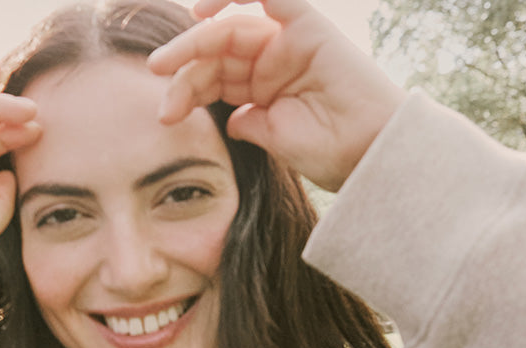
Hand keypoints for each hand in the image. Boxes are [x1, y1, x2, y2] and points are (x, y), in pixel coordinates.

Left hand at [148, 0, 405, 190]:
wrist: (369, 155)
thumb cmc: (329, 154)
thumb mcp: (272, 138)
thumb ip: (247, 121)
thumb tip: (227, 117)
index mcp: (266, 92)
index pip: (217, 80)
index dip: (187, 90)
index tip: (165, 114)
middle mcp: (276, 62)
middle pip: (218, 55)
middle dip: (184, 69)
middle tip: (156, 80)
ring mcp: (291, 41)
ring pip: (233, 31)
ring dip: (195, 43)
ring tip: (164, 64)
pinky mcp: (308, 26)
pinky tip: (203, 9)